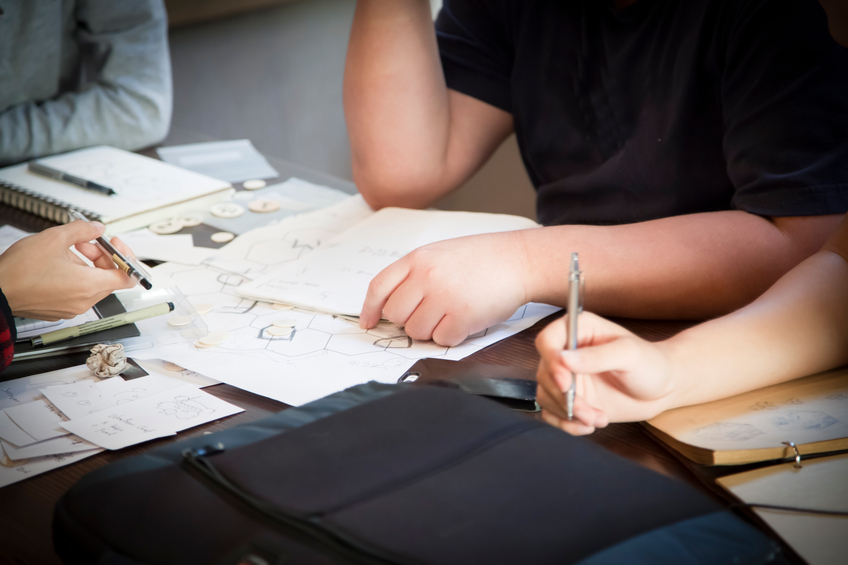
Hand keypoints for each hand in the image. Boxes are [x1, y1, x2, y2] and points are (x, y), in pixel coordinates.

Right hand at [0, 221, 136, 319]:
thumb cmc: (19, 271)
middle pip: (109, 277)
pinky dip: (75, 277)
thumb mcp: (54, 238)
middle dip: (102, 256)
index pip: (128, 277)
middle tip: (86, 242)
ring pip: (92, 284)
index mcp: (89, 286)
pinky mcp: (60, 309)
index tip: (114, 245)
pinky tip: (58, 264)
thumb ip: (82, 230)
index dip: (125, 257)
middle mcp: (84, 300)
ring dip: (87, 265)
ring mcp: (72, 308)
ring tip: (67, 250)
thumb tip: (96, 228)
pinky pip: (78, 292)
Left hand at [359, 231, 530, 345]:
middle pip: (395, 315)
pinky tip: (465, 318)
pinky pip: (441, 339)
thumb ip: (414, 274)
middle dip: (408, 320)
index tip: (368, 323)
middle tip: (429, 313)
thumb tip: (389, 305)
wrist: (518, 260)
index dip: (369, 309)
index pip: (379, 287)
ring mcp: (443, 297)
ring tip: (451, 312)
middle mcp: (426, 276)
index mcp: (417, 259)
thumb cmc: (481, 259)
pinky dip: (452, 335)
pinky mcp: (462, 316)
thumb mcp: (440, 254)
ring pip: (416, 331)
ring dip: (431, 329)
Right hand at [535, 312, 676, 434]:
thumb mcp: (629, 355)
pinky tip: (589, 426)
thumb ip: (598, 356)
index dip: (551, 362)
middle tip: (588, 411)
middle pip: (544, 374)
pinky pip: (552, 413)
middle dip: (564, 398)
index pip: (547, 341)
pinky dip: (567, 424)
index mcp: (579, 330)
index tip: (566, 384)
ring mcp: (567, 377)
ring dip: (568, 414)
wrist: (663, 389)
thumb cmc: (650, 364)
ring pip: (546, 396)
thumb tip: (563, 359)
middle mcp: (568, 352)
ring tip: (597, 419)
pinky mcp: (570, 399)